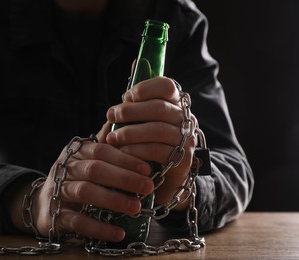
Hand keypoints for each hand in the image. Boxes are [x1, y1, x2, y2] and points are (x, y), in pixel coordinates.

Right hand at [27, 132, 154, 241]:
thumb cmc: (76, 178)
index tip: (147, 169)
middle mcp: (66, 167)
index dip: (125, 159)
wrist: (43, 204)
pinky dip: (98, 228)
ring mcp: (58, 191)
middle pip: (95, 169)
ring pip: (85, 192)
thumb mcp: (88, 159)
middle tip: (148, 188)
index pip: (102, 150)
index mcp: (77, 151)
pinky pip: (77, 221)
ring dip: (113, 200)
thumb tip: (128, 121)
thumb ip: (107, 145)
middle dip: (123, 178)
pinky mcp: (54, 215)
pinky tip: (118, 233)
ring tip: (136, 208)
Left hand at [106, 77, 197, 209]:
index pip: (168, 86)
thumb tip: (136, 62)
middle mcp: (186, 119)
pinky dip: (137, 150)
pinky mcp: (184, 159)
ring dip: (130, 132)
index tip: (127, 95)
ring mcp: (188, 139)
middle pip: (160, 108)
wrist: (163, 176)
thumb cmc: (149, 142)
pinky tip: (123, 152)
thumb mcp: (144, 118)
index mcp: (177, 104)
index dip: (146, 88)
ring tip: (112, 138)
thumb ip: (141, 95)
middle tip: (111, 115)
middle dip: (131, 111)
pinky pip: (158, 151)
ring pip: (158, 130)